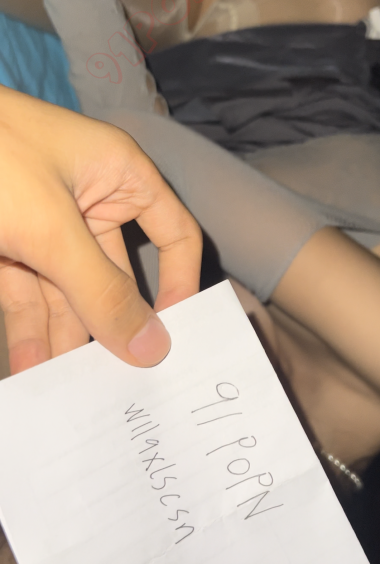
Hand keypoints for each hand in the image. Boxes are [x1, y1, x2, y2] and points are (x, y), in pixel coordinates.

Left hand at [0, 86, 201, 373]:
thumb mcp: (51, 229)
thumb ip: (101, 292)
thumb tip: (150, 347)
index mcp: (118, 173)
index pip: (172, 232)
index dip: (178, 283)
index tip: (169, 337)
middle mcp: (89, 198)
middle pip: (116, 274)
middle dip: (112, 326)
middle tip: (118, 384)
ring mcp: (45, 222)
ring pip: (69, 291)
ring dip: (67, 338)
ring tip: (71, 390)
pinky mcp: (8, 242)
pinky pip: (28, 293)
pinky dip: (30, 329)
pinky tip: (32, 368)